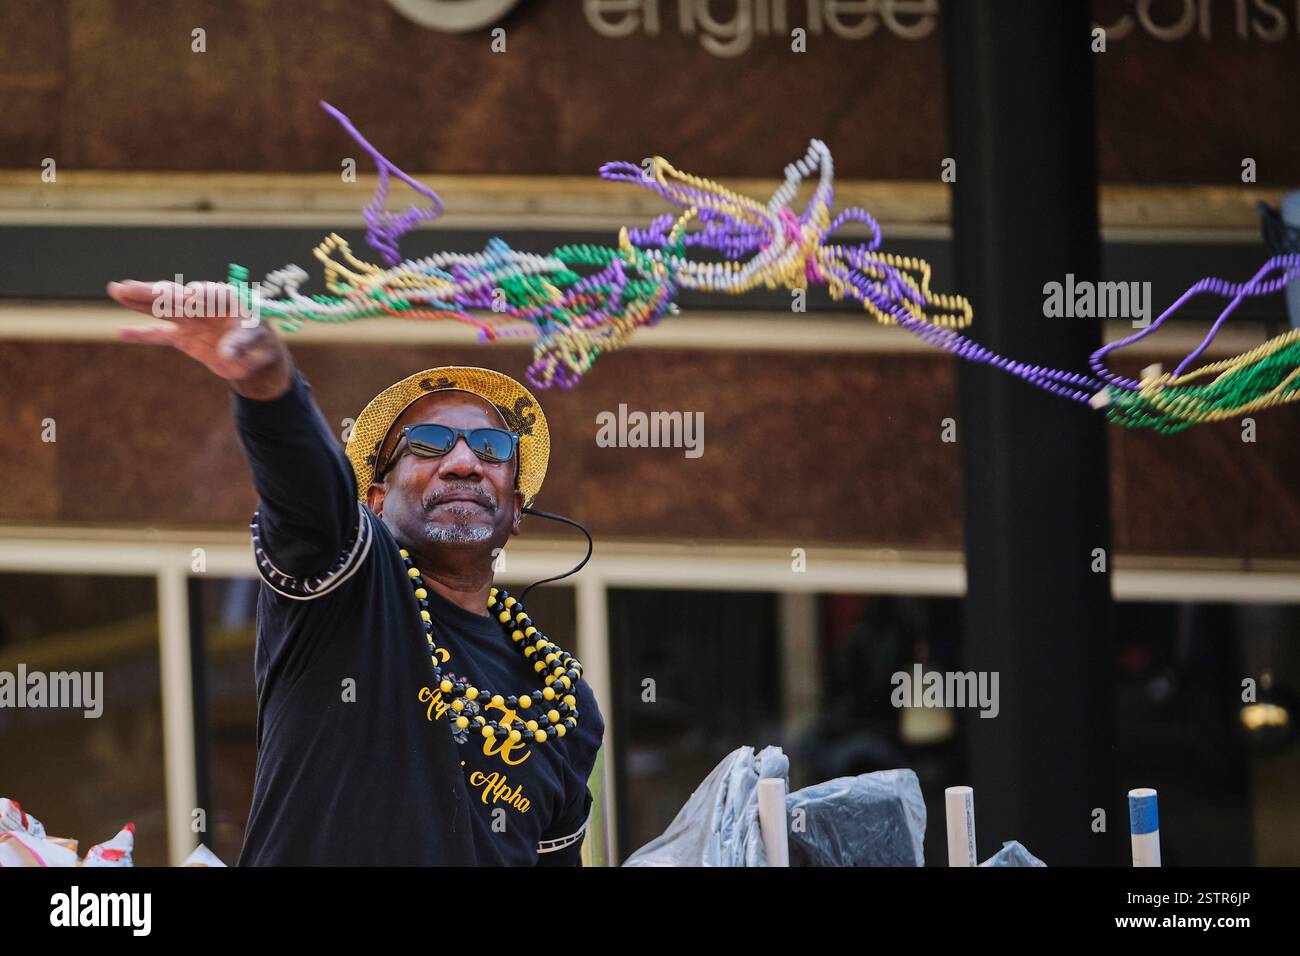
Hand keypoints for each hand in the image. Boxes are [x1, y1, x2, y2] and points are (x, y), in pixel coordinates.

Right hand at [109, 279, 293, 398]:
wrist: (256, 356)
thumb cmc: (261, 340)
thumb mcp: (257, 341)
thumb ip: (242, 344)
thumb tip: (227, 354)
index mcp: (224, 297)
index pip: (206, 294)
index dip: (197, 295)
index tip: (192, 296)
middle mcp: (202, 305)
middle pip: (174, 296)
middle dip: (151, 292)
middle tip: (126, 287)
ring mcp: (190, 320)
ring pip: (161, 309)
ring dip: (139, 302)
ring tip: (116, 291)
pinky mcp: (183, 338)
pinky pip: (160, 335)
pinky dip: (142, 335)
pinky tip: (121, 332)